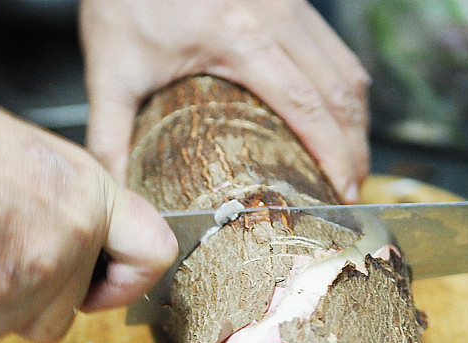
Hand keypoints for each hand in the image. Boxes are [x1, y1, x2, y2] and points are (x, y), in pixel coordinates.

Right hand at [0, 71, 176, 342]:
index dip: (126, 282)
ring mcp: (21, 281)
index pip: (152, 256)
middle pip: (64, 318)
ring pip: (10, 330)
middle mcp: (68, 247)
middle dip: (31, 302)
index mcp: (94, 204)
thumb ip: (77, 214)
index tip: (101, 286)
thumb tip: (85, 254)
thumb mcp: (48, 164)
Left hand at [80, 0, 369, 201]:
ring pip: (346, 68)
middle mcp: (276, 16)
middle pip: (340, 91)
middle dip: (354, 147)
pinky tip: (338, 116)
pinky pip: (334, 49)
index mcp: (238, 37)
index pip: (306, 105)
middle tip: (350, 189)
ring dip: (356, 119)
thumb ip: (110, 137)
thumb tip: (118, 197)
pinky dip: (345, 88)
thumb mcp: (111, 70)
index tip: (341, 190)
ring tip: (351, 162)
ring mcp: (288, 2)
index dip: (333, 153)